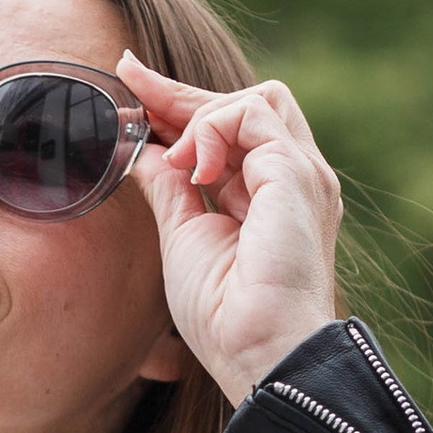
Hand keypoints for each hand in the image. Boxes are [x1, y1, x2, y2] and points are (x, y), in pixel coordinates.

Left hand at [123, 54, 342, 409]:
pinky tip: (193, 170)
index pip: (228, 130)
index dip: (179, 105)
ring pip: (256, 100)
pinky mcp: (297, 174)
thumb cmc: (224, 315)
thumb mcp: (183, 236)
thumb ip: (170, 188)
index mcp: (271, 196)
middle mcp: (293, 180)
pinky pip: (251, 115)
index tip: (131, 83)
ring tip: (175, 161)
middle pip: (247, 103)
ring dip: (201, 116)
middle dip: (183, 92)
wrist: (257, 352)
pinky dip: (212, 130)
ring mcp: (301, 175)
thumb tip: (144, 151)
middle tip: (130, 80)